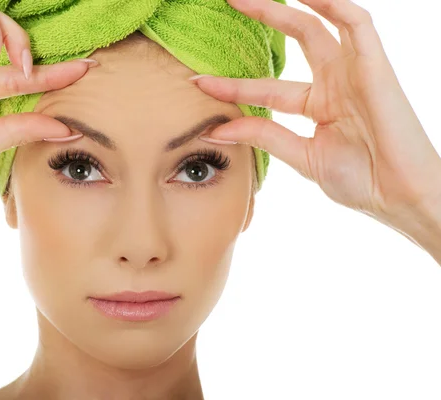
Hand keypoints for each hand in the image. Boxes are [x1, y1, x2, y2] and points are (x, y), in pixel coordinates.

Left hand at [194, 0, 440, 223]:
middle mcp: (334, 82)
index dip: (232, 85)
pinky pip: (357, 24)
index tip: (198, 81)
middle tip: (230, 2)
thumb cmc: (362, 180)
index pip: (265, 88)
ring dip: (287, 7)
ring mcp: (354, 72)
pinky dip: (333, 6)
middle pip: (295, 38)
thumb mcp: (302, 156)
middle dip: (262, 17)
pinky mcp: (375, 67)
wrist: (400, 197)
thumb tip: (218, 130)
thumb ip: (264, 137)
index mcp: (318, 105)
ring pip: (320, 24)